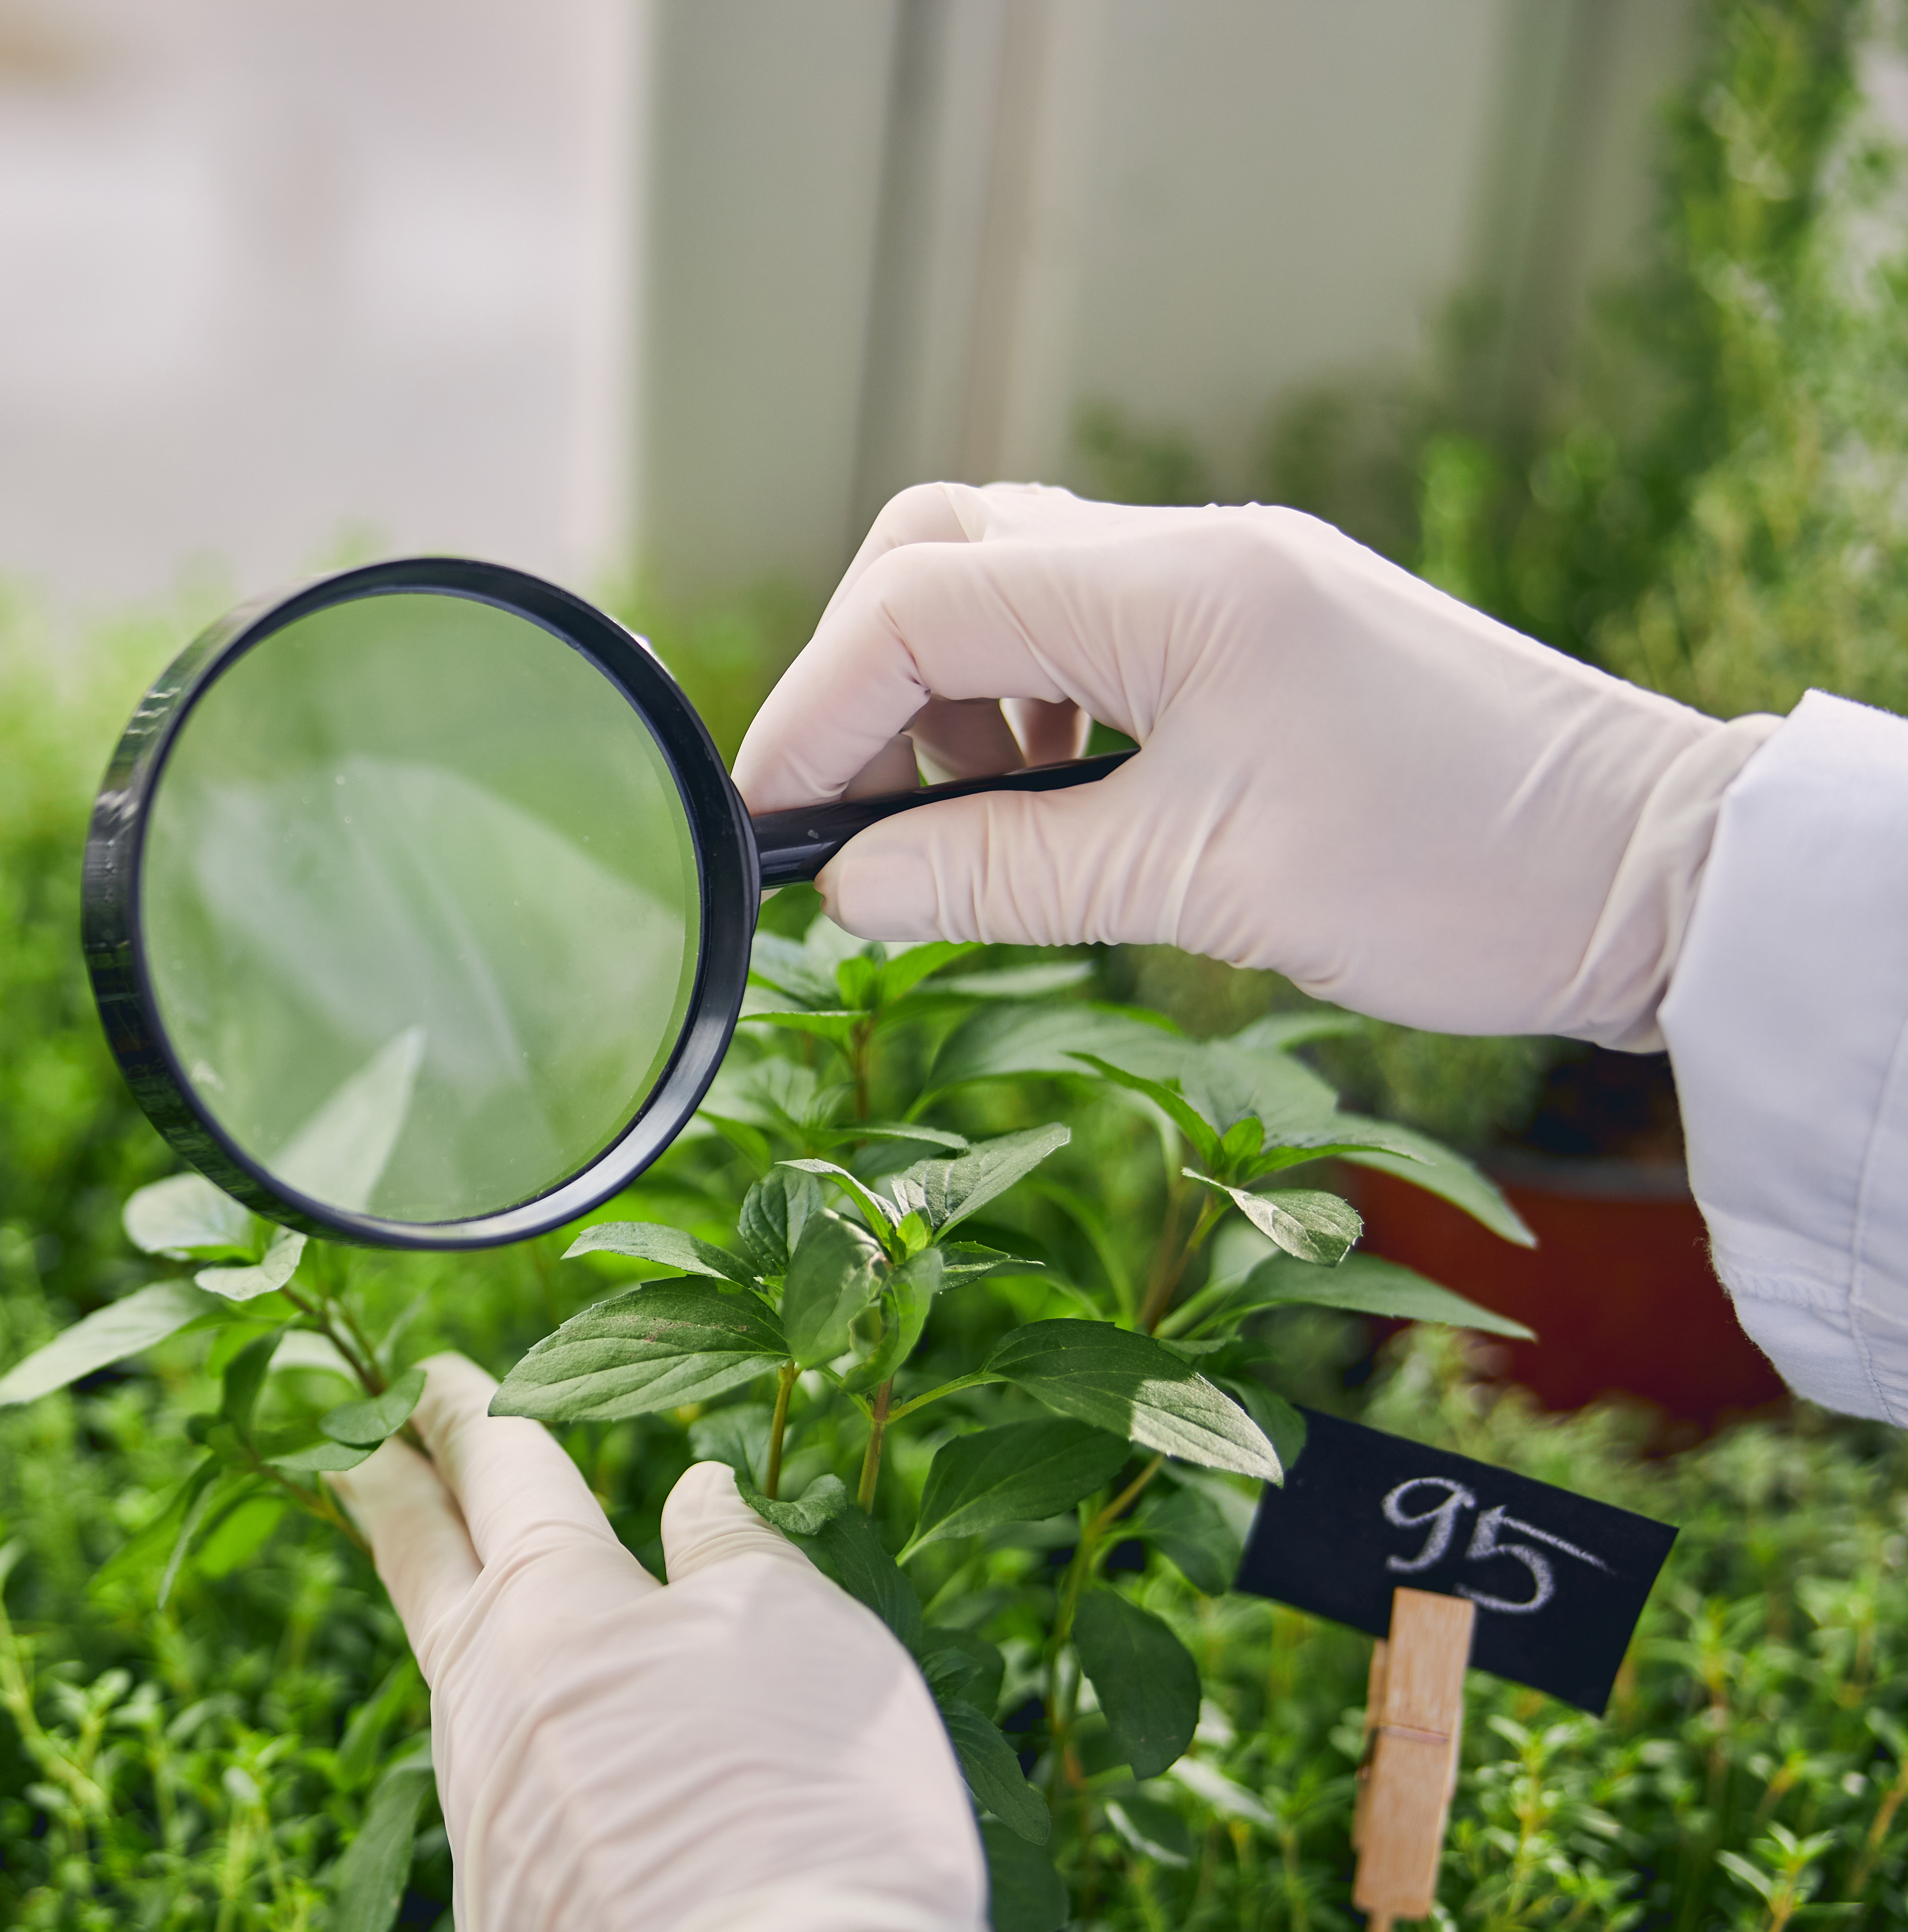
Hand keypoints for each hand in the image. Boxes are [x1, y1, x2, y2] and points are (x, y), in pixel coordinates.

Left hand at [331, 1355, 1022, 1931]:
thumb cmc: (807, 1800)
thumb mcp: (802, 1634)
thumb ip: (739, 1557)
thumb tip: (695, 1496)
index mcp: (556, 1604)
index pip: (501, 1471)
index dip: (467, 1411)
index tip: (426, 1377)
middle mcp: (485, 1706)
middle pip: (419, 1566)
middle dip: (384, 1489)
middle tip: (338, 1436)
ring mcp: (479, 1834)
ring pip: (467, 1710)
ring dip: (474, 1658)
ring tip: (487, 1624)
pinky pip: (519, 1848)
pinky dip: (545, 1815)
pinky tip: (591, 1833)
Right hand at [735, 483, 1777, 1050]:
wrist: (1657, 872)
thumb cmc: (1456, 869)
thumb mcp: (1203, 884)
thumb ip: (1006, 870)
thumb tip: (848, 890)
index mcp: (1178, 586)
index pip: (920, 599)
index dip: (817, 708)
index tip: (768, 819)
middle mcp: (1195, 555)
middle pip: (947, 547)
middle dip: (865, 673)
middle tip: (849, 809)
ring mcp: (1231, 585)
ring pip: (1012, 583)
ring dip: (943, 692)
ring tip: (952, 822)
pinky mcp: (1259, 634)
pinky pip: (1087, 632)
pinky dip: (1024, 707)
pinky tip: (1044, 800)